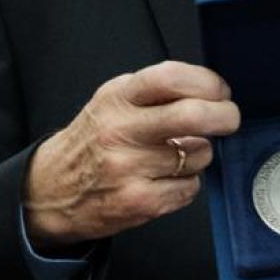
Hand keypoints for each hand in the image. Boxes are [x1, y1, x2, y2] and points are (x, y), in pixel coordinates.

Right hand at [23, 61, 239, 249]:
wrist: (51, 190)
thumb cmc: (92, 141)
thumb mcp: (112, 101)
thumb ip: (154, 91)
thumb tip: (209, 91)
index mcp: (117, 98)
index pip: (171, 77)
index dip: (207, 82)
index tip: (219, 91)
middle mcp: (120, 130)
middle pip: (193, 116)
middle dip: (225, 116)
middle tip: (228, 118)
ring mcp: (129, 168)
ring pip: (199, 155)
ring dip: (199, 155)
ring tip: (175, 156)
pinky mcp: (139, 202)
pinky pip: (190, 188)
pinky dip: (186, 183)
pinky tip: (164, 179)